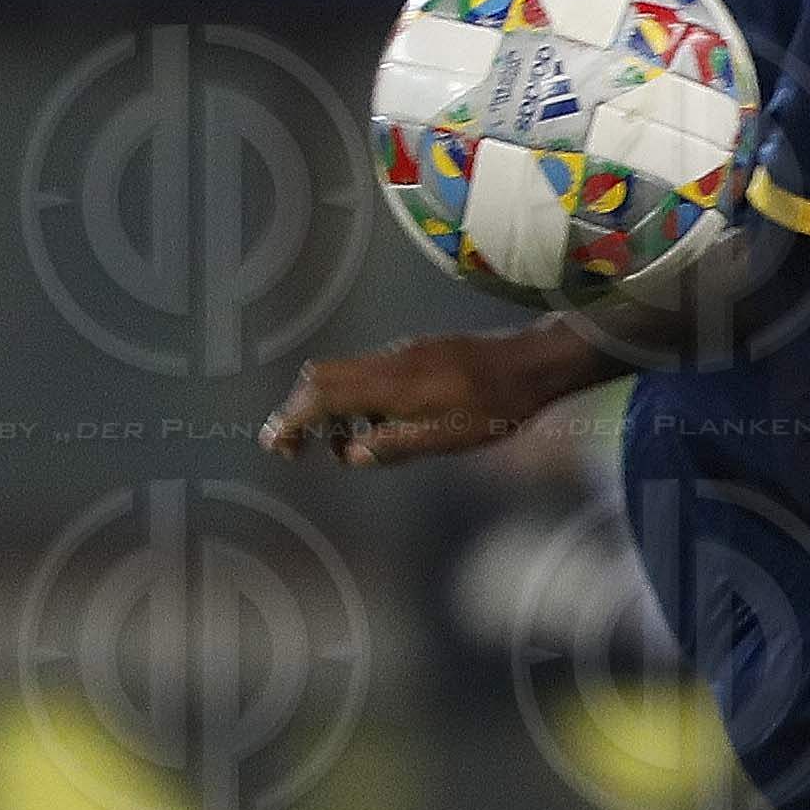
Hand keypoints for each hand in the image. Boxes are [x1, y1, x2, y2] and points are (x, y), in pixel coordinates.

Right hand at [258, 319, 608, 467]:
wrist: (531, 364)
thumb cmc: (495, 408)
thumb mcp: (446, 439)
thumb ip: (392, 447)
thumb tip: (349, 455)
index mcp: (390, 384)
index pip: (321, 395)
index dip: (292, 419)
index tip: (278, 445)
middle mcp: (387, 362)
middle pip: (320, 377)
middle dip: (299, 411)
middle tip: (296, 447)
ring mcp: (401, 354)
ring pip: (343, 373)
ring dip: (329, 407)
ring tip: (340, 444)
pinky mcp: (415, 355)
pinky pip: (368, 373)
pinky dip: (355, 399)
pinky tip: (375, 425)